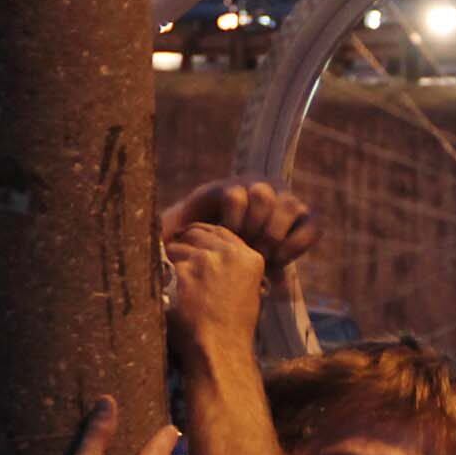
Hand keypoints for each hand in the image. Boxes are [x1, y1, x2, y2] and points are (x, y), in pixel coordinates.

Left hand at [159, 179, 318, 284]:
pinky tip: (279, 262)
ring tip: (262, 258)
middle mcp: (260, 186)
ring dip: (275, 234)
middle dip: (254, 227)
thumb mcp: (178, 236)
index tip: (226, 244)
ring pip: (291, 204)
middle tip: (245, 252)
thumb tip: (143, 231)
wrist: (229, 267)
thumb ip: (162, 232)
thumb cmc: (199, 253)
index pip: (235, 194)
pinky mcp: (306, 220)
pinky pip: (312, 226)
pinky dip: (297, 245)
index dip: (231, 222)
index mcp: (229, 188)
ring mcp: (286, 201)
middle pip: (263, 194)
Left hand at [164, 223, 267, 352]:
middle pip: (195, 233)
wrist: (219, 352)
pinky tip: (163, 289)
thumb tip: (208, 253)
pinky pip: (161, 262)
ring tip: (171, 283)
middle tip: (176, 263)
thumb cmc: (231, 330)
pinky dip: (159, 274)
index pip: (218, 231)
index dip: (200, 238)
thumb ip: (232, 267)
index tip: (190, 246)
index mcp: (249, 258)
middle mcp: (229, 254)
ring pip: (176, 246)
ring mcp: (204, 261)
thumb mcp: (246, 292)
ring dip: (170, 261)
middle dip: (184, 245)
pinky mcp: (182, 272)